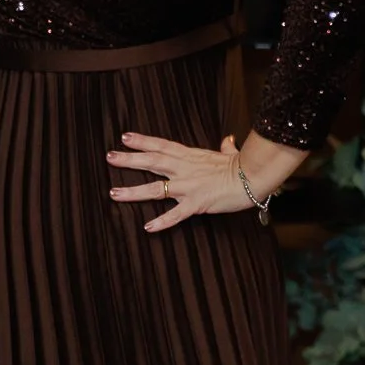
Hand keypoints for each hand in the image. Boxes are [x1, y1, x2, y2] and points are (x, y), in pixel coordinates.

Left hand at [107, 131, 265, 231]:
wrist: (254, 176)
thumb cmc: (244, 165)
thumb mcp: (230, 153)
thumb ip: (226, 146)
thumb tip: (228, 139)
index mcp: (192, 156)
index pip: (163, 146)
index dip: (143, 141)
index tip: (125, 137)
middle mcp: (186, 169)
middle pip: (153, 162)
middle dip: (130, 160)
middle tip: (110, 156)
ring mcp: (190, 186)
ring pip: (156, 189)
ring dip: (133, 192)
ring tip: (113, 193)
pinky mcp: (197, 203)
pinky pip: (177, 214)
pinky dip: (162, 221)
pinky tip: (148, 227)